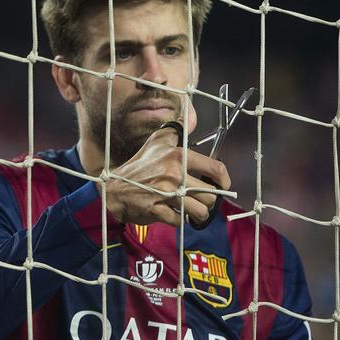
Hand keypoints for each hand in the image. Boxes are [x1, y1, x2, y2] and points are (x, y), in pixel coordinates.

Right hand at [103, 101, 230, 225]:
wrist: (114, 187)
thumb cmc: (138, 165)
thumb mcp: (156, 142)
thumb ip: (175, 131)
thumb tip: (189, 119)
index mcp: (177, 156)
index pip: (215, 169)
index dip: (225, 180)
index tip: (224, 186)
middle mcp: (173, 174)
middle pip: (210, 195)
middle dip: (208, 201)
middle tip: (201, 200)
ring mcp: (165, 193)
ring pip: (199, 210)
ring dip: (198, 214)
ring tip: (193, 211)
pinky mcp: (156, 210)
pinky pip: (179, 220)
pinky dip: (179, 220)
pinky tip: (174, 214)